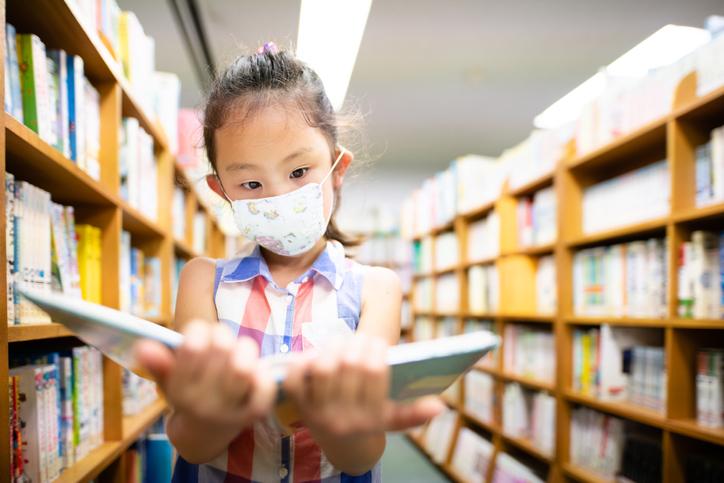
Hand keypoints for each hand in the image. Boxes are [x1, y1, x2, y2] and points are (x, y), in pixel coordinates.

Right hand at [133, 320, 276, 428]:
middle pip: (221, 348)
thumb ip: (158, 363)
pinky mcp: (256, 412)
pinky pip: (265, 385)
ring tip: (238, 352)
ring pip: (243, 365)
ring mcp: (231, 409)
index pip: (192, 348)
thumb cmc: (188, 395)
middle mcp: (204, 403)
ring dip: (243, 349)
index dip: (198, 331)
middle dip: (221, 337)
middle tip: (221, 340)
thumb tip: (142, 346)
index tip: (199, 333)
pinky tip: (255, 368)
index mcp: (181, 392)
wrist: (205, 436)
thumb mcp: (168, 381)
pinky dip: (263, 371)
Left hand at [282, 334, 443, 439]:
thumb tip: (440, 407)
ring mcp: (318, 413)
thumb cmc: (371, 420)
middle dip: (357, 344)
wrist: (341, 445)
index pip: (375, 372)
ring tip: (343, 343)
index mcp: (370, 419)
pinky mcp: (299, 406)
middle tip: (362, 339)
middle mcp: (343, 419)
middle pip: (349, 364)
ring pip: (323, 367)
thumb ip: (415, 413)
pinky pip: (296, 377)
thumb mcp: (394, 419)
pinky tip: (316, 353)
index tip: (380, 343)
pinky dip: (304, 360)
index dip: (377, 350)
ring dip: (333, 347)